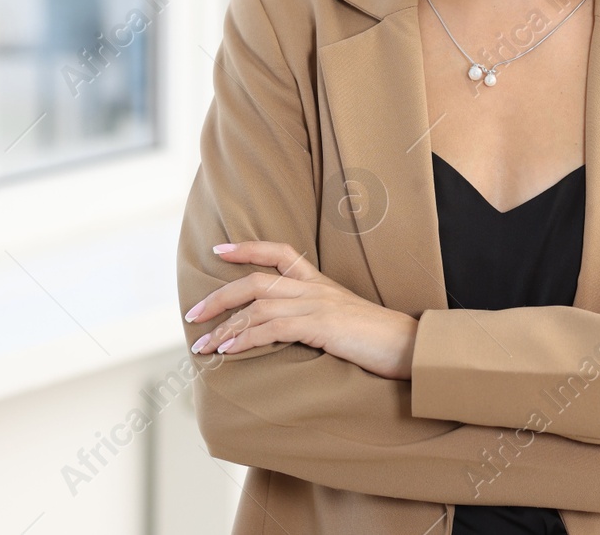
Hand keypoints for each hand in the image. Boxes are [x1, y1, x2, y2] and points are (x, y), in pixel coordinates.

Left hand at [185, 241, 419, 380]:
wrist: (407, 345)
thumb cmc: (377, 338)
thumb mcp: (343, 319)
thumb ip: (315, 317)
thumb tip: (287, 330)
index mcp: (320, 283)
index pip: (280, 252)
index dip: (247, 248)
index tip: (218, 251)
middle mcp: (315, 288)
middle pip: (256, 281)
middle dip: (219, 297)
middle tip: (192, 314)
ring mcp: (317, 305)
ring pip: (258, 307)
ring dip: (224, 328)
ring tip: (203, 347)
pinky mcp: (320, 326)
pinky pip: (273, 328)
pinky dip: (245, 339)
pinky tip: (229, 352)